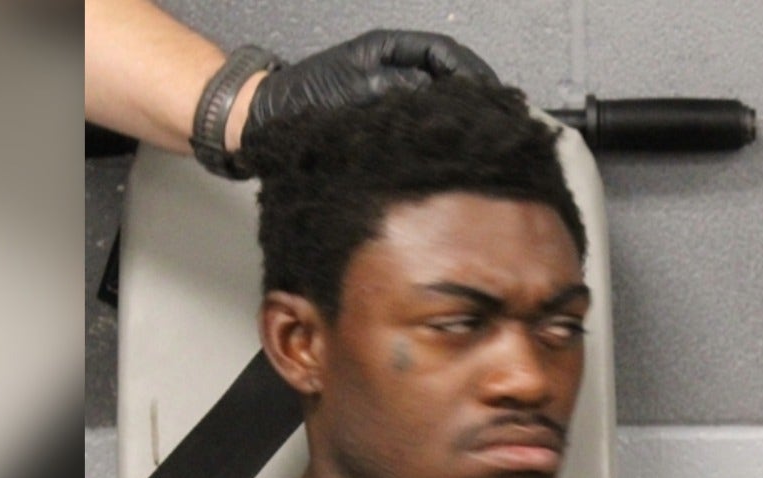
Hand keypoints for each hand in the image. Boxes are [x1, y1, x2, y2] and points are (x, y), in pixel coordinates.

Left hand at [244, 30, 497, 144]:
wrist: (265, 123)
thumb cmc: (302, 102)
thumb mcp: (355, 90)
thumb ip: (399, 89)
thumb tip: (441, 95)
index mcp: (386, 48)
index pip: (442, 51)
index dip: (470, 70)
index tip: (489, 93)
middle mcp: (391, 65)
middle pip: (447, 70)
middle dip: (473, 89)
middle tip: (496, 114)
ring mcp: (389, 89)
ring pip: (436, 94)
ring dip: (458, 109)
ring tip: (479, 129)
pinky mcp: (383, 114)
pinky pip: (420, 115)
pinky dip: (439, 126)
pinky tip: (449, 142)